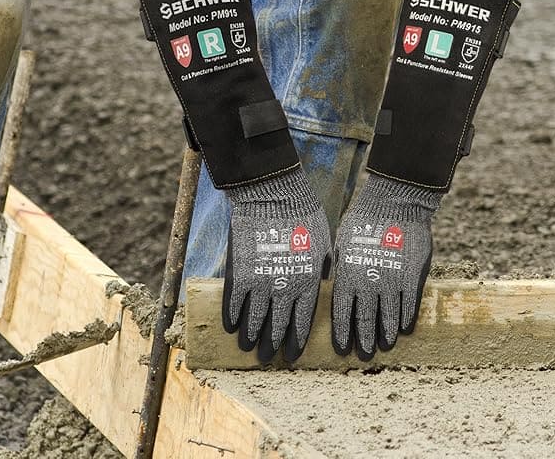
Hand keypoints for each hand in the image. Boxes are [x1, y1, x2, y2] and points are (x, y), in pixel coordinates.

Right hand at [223, 170, 330, 363]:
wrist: (273, 195)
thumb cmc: (305, 216)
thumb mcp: (323, 245)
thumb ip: (321, 269)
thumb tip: (323, 282)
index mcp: (307, 283)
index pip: (301, 322)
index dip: (295, 341)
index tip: (291, 355)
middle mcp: (283, 288)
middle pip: (277, 325)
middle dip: (272, 344)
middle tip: (267, 358)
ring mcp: (260, 281)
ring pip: (253, 318)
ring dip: (250, 335)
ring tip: (247, 347)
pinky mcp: (239, 271)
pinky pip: (233, 301)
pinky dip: (232, 315)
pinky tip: (231, 326)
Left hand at [331, 174, 441, 359]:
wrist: (396, 203)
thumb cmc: (363, 220)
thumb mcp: (342, 243)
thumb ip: (339, 268)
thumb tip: (331, 283)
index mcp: (348, 276)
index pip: (343, 313)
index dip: (343, 334)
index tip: (343, 349)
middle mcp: (369, 283)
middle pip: (366, 320)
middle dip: (364, 340)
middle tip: (364, 355)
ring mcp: (393, 282)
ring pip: (389, 317)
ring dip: (387, 334)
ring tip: (386, 346)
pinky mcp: (414, 277)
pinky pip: (410, 305)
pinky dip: (406, 319)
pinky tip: (405, 328)